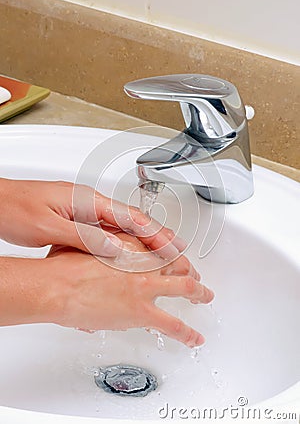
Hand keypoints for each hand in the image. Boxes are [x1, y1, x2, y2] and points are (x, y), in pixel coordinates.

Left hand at [0, 178, 186, 258]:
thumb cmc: (15, 208)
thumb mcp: (50, 226)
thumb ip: (84, 237)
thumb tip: (116, 249)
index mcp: (87, 200)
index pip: (130, 217)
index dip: (154, 233)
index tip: (172, 246)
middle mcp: (89, 204)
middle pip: (132, 220)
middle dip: (157, 235)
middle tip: (178, 250)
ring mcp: (84, 212)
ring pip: (122, 227)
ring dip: (143, 240)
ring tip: (162, 254)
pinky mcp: (77, 220)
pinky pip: (108, 232)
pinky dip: (125, 243)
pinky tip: (130, 254)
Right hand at [45, 233, 213, 346]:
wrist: (58, 286)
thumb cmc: (63, 266)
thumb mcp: (83, 245)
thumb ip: (97, 250)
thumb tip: (98, 259)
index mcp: (131, 246)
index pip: (160, 248)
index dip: (171, 253)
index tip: (173, 256)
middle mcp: (144, 264)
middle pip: (179, 264)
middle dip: (190, 271)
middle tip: (195, 276)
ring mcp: (147, 288)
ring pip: (186, 288)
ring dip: (199, 293)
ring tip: (205, 297)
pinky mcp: (142, 313)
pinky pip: (174, 326)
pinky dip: (188, 334)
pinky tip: (195, 339)